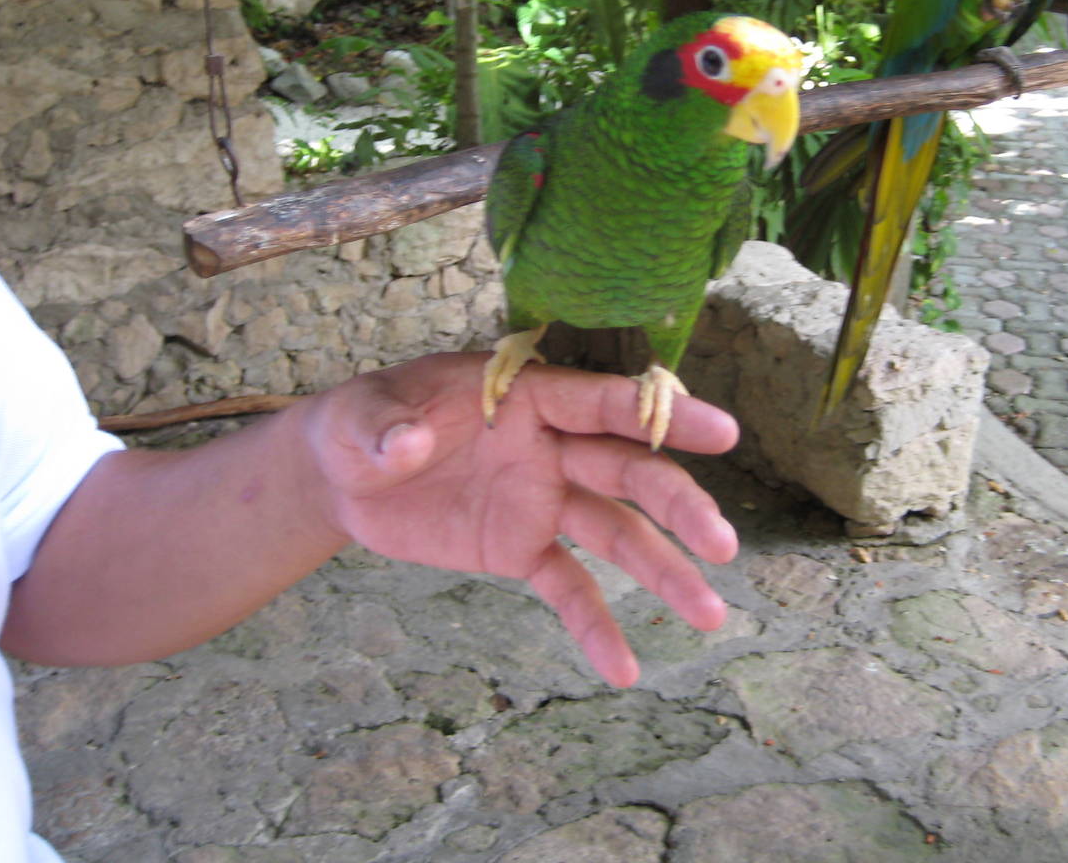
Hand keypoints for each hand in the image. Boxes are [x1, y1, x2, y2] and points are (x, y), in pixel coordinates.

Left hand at [299, 353, 740, 686]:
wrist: (344, 475)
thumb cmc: (360, 425)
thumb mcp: (357, 419)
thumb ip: (383, 429)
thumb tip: (406, 445)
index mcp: (523, 396)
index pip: (600, 403)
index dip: (661, 415)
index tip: (722, 431)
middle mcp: (549, 445)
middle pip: (626, 472)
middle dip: (677, 506)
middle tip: (722, 544)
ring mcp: (542, 499)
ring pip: (616, 532)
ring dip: (663, 572)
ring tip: (709, 617)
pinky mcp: (522, 548)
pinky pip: (568, 588)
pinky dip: (595, 627)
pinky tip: (626, 670)